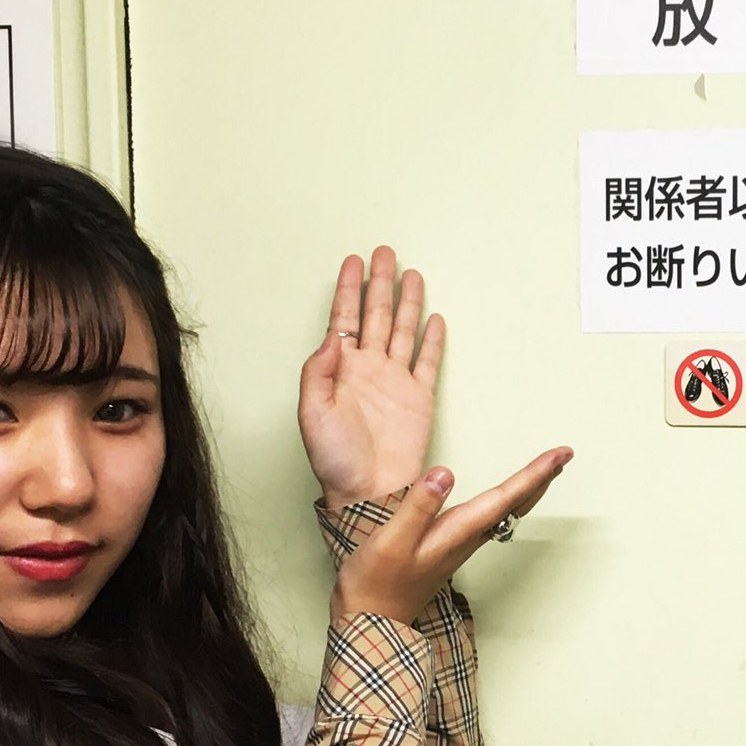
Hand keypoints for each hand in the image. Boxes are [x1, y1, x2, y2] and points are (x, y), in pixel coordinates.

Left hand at [299, 247, 445, 509]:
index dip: (348, 289)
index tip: (352, 261)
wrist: (369, 492)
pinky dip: (432, 340)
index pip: (345, 319)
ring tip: (411, 275)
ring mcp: (395, 382)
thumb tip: (334, 337)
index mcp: (340, 370)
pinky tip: (433, 319)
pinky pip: (427, 362)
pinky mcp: (419, 399)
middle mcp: (369, 370)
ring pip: (404, 331)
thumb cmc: (335, 460)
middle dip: (380, 284)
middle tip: (384, 253)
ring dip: (407, 302)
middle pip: (377, 315)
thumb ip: (318, 371)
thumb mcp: (312, 413)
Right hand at [332, 447, 572, 623]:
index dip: (535, 473)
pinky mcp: (449, 547)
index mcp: (457, 532)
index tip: (560, 454)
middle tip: (564, 455)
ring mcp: (459, 544)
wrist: (371, 621)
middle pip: (515, 505)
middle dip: (541, 477)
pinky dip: (506, 502)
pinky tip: (505, 499)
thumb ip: (419, 506)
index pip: (505, 496)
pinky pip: (490, 519)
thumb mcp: (391, 541)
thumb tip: (445, 474)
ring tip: (545, 470)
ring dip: (528, 489)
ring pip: (506, 512)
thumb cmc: (376, 584)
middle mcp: (465, 538)